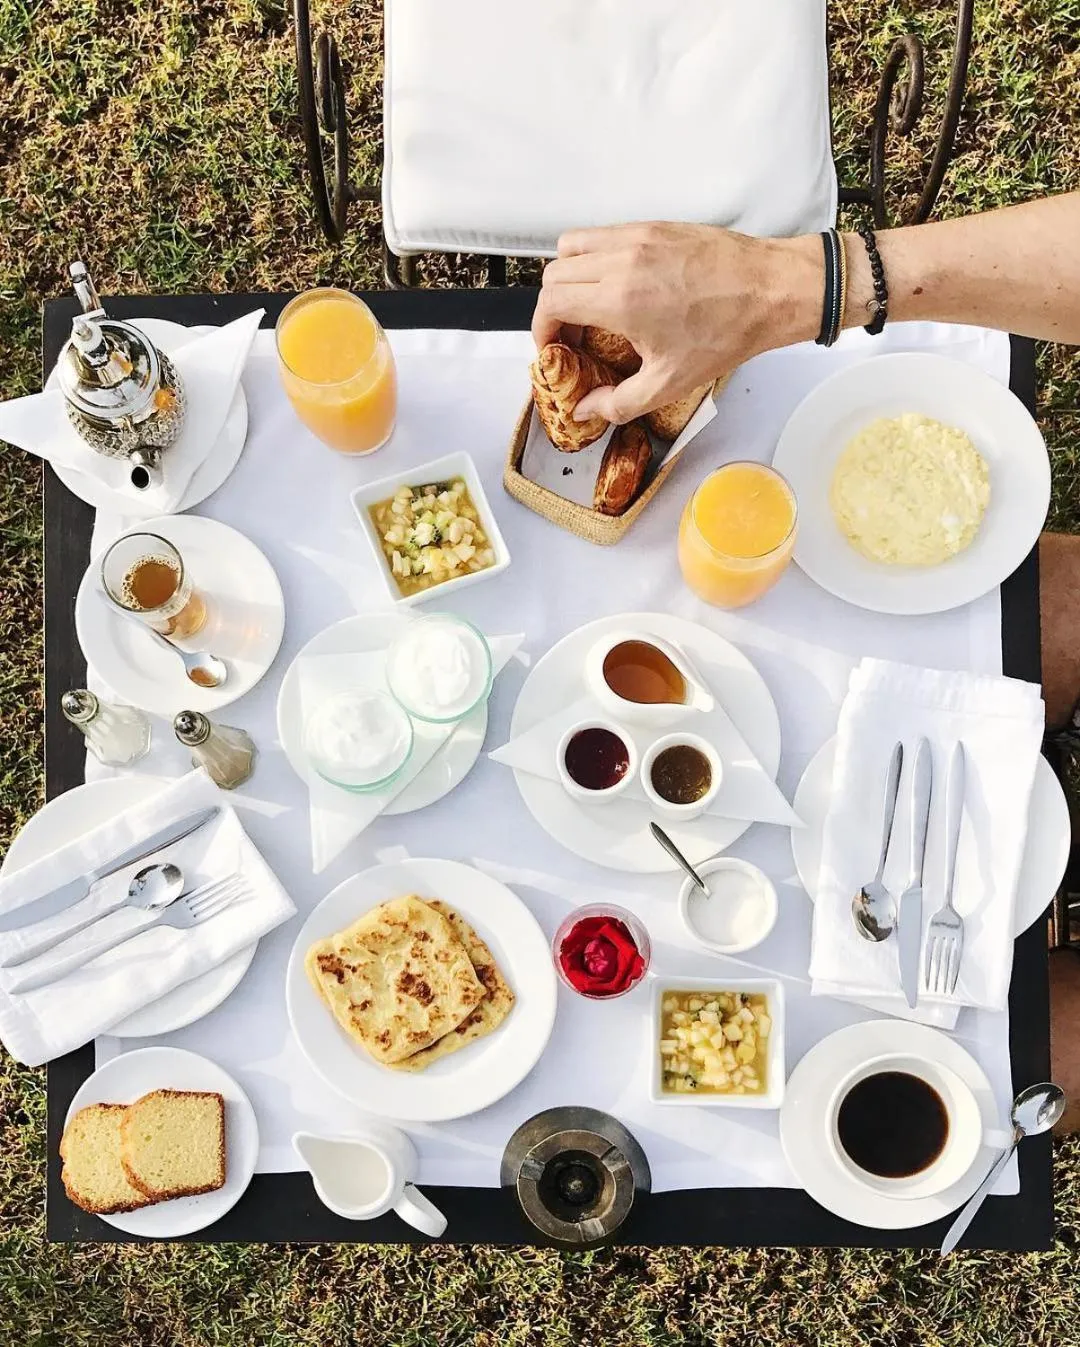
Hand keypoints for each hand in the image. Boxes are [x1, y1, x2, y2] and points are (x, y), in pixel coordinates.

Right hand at [531, 222, 819, 422]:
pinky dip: (595, 258)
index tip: (552, 348)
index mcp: (619, 299)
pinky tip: (618, 286)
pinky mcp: (653, 226)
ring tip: (588, 306)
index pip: (550, 302)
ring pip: (573, 246)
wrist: (771, 290)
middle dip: (552, 307)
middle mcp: (621, 260)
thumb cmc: (727, 333)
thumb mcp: (669, 383)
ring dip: (569, 277)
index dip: (541, 329)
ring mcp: (637, 237)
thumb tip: (585, 411)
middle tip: (570, 334)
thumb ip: (618, 403)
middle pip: (555, 274)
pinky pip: (604, 234)